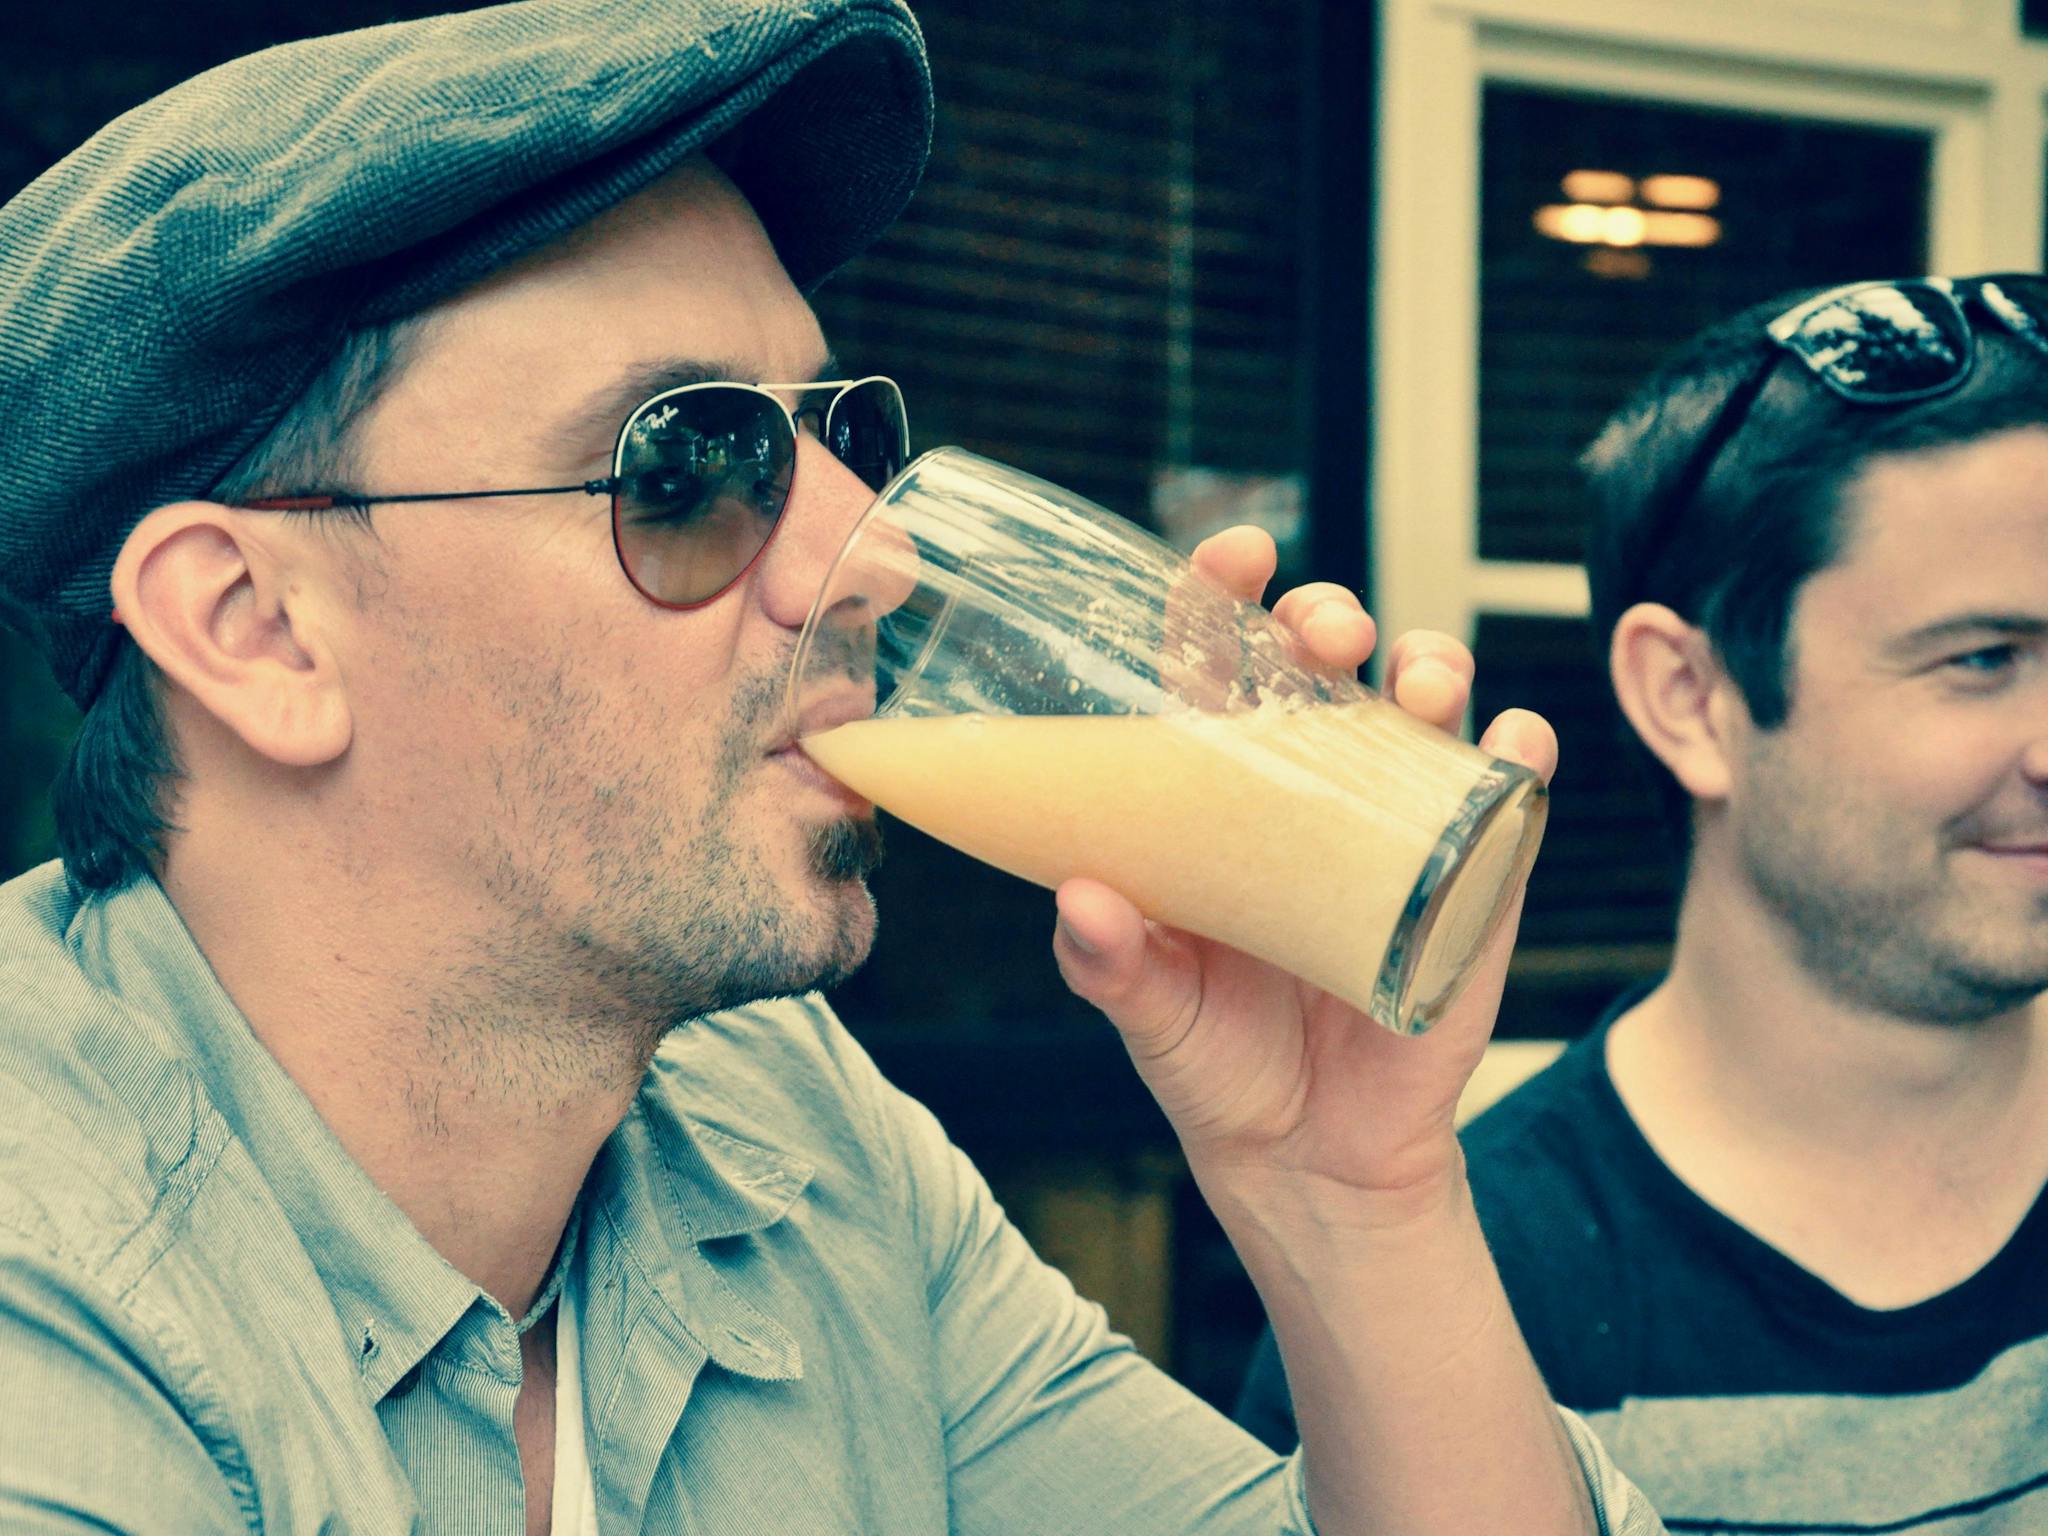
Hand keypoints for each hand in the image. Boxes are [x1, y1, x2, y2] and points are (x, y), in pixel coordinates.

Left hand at [1051, 526, 1557, 1217]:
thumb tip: (1082, 898)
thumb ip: (1111, 963)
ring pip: (1427, 708)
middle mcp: (1307, 792)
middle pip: (1327, 664)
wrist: (1311, 1160)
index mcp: (1216, 796)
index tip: (1236, 554)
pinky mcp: (1470, 884)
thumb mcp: (1150, 1012)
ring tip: (1417, 682)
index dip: (1225, 596)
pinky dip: (1520, 757)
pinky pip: (1508, 802)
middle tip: (1325, 630)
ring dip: (1431, 665)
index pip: (1219, 667)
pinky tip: (1511, 743)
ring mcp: (1395, 828)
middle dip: (1332, 616)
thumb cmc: (1217, 1064)